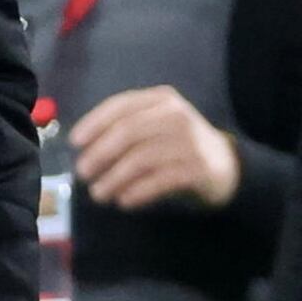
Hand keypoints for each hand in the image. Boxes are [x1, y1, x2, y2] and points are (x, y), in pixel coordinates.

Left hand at [66, 84, 240, 210]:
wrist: (226, 167)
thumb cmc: (179, 147)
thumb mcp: (156, 127)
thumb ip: (125, 129)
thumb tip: (84, 149)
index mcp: (162, 100)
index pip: (121, 105)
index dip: (94, 123)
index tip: (76, 142)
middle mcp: (176, 116)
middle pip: (128, 132)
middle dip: (100, 154)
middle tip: (83, 173)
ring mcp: (188, 142)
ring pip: (140, 159)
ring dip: (114, 179)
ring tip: (99, 194)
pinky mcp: (196, 169)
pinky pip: (158, 181)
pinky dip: (137, 192)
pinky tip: (124, 201)